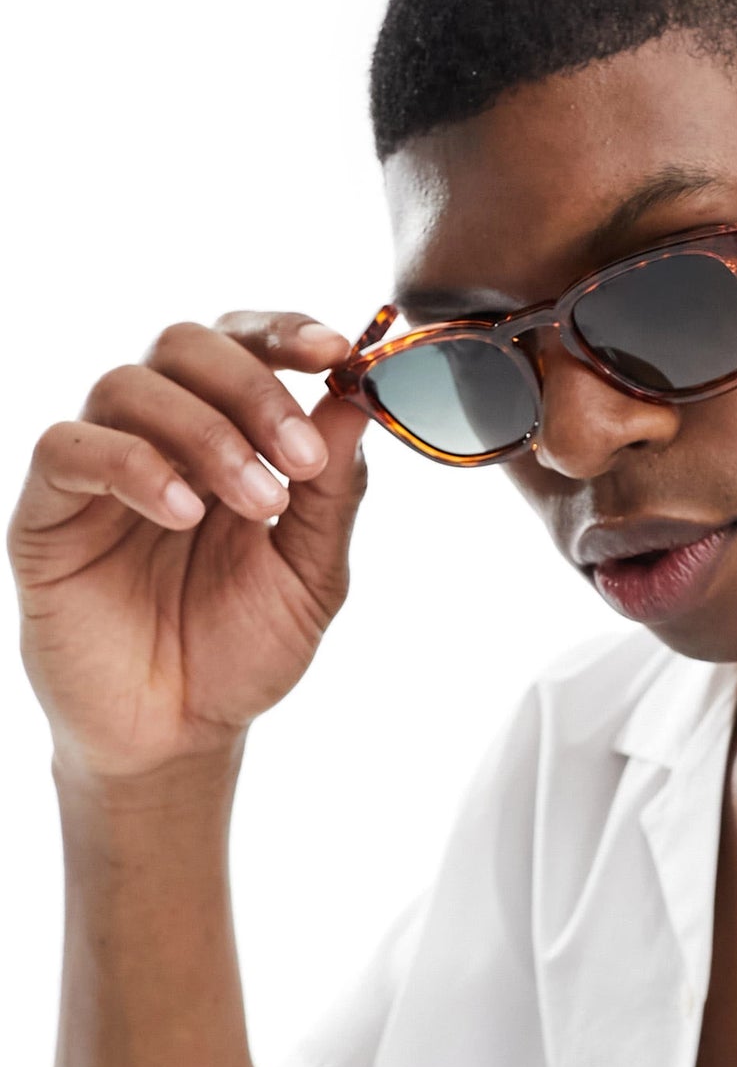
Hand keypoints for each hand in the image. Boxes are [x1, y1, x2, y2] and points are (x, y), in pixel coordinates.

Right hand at [7, 311, 373, 782]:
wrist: (180, 734)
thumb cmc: (242, 650)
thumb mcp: (312, 572)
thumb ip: (334, 490)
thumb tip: (357, 399)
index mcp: (227, 436)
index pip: (244, 344)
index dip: (287, 332)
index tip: (338, 352)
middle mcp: (158, 435)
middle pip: (184, 344)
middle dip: (254, 388)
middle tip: (299, 461)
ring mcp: (99, 468)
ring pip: (129, 385)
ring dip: (207, 433)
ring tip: (254, 505)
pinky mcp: (47, 512)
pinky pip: (70, 449)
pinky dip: (135, 467)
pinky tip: (182, 515)